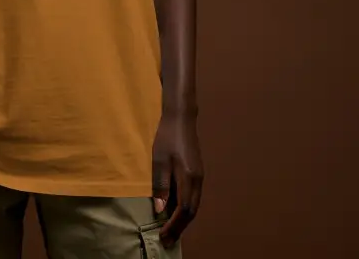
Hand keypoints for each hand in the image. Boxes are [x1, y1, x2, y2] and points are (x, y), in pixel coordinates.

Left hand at [152, 110, 203, 248]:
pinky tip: (174, 211)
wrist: (181, 117)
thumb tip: (160, 210)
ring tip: (170, 231)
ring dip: (182, 219)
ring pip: (193, 205)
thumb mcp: (159, 159)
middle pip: (191, 211)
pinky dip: (184, 208)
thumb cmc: (167, 136)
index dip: (174, 225)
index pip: (184, 209)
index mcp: (189, 178)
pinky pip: (193, 196)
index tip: (163, 236)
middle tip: (167, 241)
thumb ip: (160, 185)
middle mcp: (198, 180)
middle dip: (179, 227)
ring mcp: (199, 176)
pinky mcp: (196, 172)